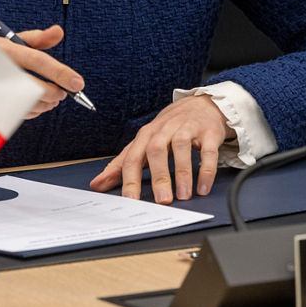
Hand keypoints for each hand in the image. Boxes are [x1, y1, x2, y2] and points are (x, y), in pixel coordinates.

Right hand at [0, 24, 85, 118]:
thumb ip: (36, 38)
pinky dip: (33, 112)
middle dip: (54, 92)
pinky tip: (37, 105)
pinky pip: (17, 113)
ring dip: (46, 104)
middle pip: (35, 87)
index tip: (78, 84)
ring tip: (53, 99)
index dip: (60, 73)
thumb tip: (59, 31)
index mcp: (5, 50)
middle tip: (63, 93)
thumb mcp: (8, 39)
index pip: (38, 61)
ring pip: (28, 104)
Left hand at [89, 95, 232, 202]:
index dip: (130, 179)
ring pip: (181, 148)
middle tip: (162, 200)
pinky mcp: (208, 133)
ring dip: (183, 173)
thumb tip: (97, 184)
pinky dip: (206, 170)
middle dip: (159, 177)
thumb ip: (121, 165)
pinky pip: (208, 151)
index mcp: (146, 136)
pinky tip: (203, 186)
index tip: (131, 200)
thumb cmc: (168, 129)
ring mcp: (187, 129)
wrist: (199, 106)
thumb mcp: (142, 144)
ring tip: (183, 195)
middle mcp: (164, 130)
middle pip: (157, 151)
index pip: (133, 157)